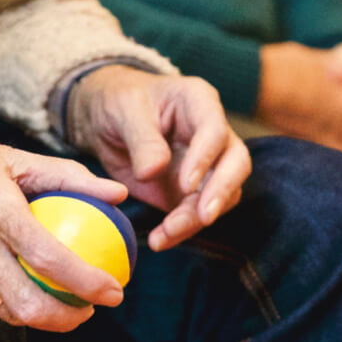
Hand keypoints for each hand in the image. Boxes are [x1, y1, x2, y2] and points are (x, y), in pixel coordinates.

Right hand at [0, 96, 127, 331]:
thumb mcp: (10, 155)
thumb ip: (67, 176)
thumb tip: (117, 193)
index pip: (50, 259)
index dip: (88, 283)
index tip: (114, 290)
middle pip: (28, 306)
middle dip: (69, 318)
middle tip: (90, 308)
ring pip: (5, 311)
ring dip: (39, 315)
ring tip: (62, 301)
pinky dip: (6, 302)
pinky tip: (22, 289)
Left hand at [66, 66, 251, 251]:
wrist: (106, 120)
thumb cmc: (119, 102)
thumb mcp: (124, 111)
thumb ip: (142, 140)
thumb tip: (153, 172)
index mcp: (199, 102)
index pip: (215, 130)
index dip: (205, 158)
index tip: (186, 184)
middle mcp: (212, 134)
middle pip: (235, 164)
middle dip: (221, 192)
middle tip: (203, 217)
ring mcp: (207, 164)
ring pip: (222, 195)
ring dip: (197, 218)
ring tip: (166, 234)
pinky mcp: (192, 191)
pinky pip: (197, 213)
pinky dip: (181, 230)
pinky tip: (160, 240)